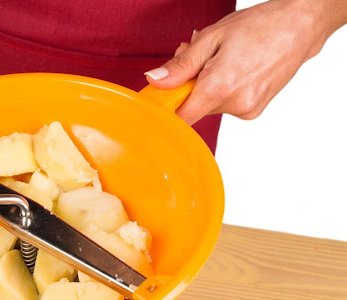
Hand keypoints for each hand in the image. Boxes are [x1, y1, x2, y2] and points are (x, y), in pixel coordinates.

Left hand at [144, 0, 346, 124]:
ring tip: (221, 57)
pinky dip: (222, 89)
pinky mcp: (253, 111)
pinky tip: (233, 67)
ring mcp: (247, 110)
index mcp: (220, 88)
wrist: (301, 27)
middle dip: (190, 84)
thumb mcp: (211, 39)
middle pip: (194, 107)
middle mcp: (235, 105)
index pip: (180, 117)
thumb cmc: (260, 26)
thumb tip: (155, 80)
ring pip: (209, 105)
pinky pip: (225, 104)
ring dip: (206, 84)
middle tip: (198, 57)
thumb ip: (181, 66)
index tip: (162, 97)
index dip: (168, 107)